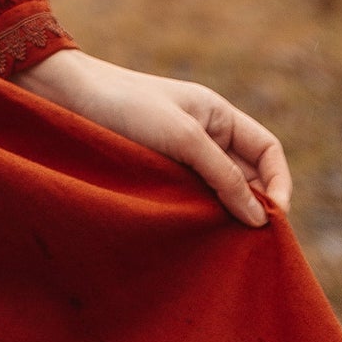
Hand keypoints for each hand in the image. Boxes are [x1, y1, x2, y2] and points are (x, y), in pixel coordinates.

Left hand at [15, 48, 290, 226]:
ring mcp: (177, 155)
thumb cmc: (123, 105)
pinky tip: (193, 237)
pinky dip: (195, 217)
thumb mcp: (182, 136)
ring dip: (222, 217)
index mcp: (217, 115)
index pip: (267, 152)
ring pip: (216, 193)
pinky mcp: (153, 173)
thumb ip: (224, 175)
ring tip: (221, 246)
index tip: (272, 219)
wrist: (63, 96)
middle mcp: (202, 135)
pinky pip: (188, 199)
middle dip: (252, 208)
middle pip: (246, 177)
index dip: (279, 184)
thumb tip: (261, 219)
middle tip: (249, 244)